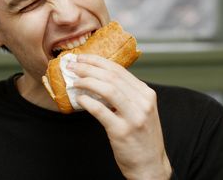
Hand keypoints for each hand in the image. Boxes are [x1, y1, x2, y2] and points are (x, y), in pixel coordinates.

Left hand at [70, 54, 171, 179]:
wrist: (150, 166)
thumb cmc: (141, 136)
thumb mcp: (140, 110)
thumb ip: (125, 93)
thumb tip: (96, 77)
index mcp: (146, 93)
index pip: (119, 69)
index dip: (97, 61)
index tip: (82, 57)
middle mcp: (143, 102)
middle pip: (111, 76)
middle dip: (88, 68)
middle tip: (72, 66)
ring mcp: (134, 117)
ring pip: (107, 89)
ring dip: (86, 82)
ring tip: (74, 81)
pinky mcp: (122, 131)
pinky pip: (101, 111)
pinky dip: (87, 102)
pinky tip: (79, 99)